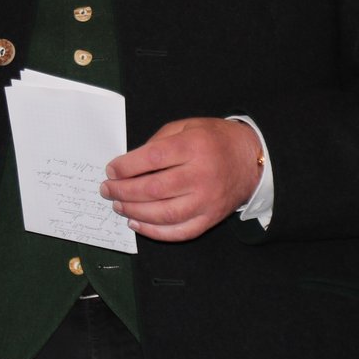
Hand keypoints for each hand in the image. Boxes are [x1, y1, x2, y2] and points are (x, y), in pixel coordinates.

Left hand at [101, 117, 261, 242]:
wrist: (251, 159)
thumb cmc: (213, 140)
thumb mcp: (187, 126)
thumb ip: (158, 141)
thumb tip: (128, 164)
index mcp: (194, 146)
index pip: (152, 158)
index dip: (126, 166)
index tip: (111, 170)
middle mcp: (202, 175)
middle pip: (154, 189)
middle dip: (123, 191)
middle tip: (107, 189)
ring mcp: (207, 200)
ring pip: (164, 214)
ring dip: (134, 212)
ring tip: (118, 205)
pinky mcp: (211, 218)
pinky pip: (180, 232)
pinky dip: (155, 232)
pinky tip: (137, 223)